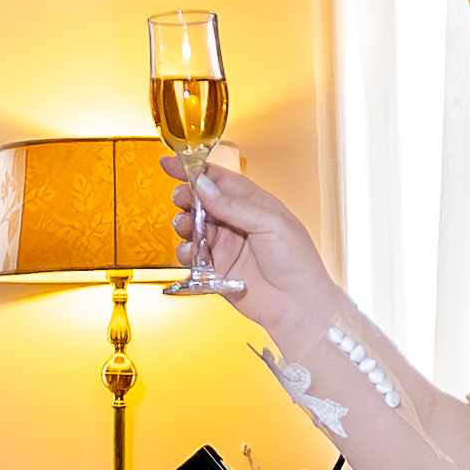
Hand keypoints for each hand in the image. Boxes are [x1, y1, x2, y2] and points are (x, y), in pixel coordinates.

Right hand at [172, 164, 337, 330]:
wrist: (298, 305)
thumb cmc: (297, 262)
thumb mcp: (270, 223)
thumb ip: (234, 205)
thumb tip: (204, 186)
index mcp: (252, 203)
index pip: (218, 179)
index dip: (193, 170)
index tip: (170, 163)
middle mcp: (236, 222)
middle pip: (200, 201)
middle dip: (186, 198)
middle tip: (182, 200)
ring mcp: (225, 245)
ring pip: (192, 227)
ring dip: (184, 225)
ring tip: (188, 228)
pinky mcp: (215, 269)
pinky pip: (192, 256)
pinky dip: (187, 252)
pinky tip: (194, 254)